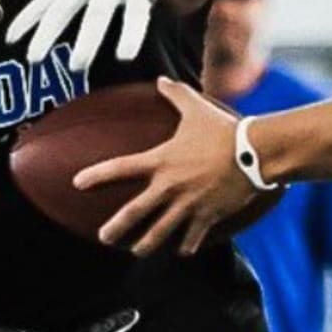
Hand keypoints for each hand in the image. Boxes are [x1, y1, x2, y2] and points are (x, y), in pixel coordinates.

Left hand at [6, 0, 215, 70]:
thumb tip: (39, 3)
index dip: (30, 16)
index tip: (10, 40)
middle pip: (67, 3)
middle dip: (48, 31)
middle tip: (32, 58)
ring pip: (99, 10)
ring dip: (87, 39)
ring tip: (76, 66)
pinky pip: (138, 12)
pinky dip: (130, 34)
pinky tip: (123, 55)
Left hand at [73, 77, 260, 256]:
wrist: (254, 154)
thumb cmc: (223, 130)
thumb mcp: (196, 108)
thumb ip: (175, 94)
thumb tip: (162, 79)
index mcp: (161, 161)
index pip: (120, 168)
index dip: (96, 176)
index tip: (77, 183)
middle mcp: (169, 187)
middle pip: (134, 214)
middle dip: (116, 229)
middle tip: (103, 238)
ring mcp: (187, 205)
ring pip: (160, 234)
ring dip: (145, 246)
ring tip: (136, 252)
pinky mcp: (207, 217)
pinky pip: (191, 238)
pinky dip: (185, 247)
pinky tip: (181, 251)